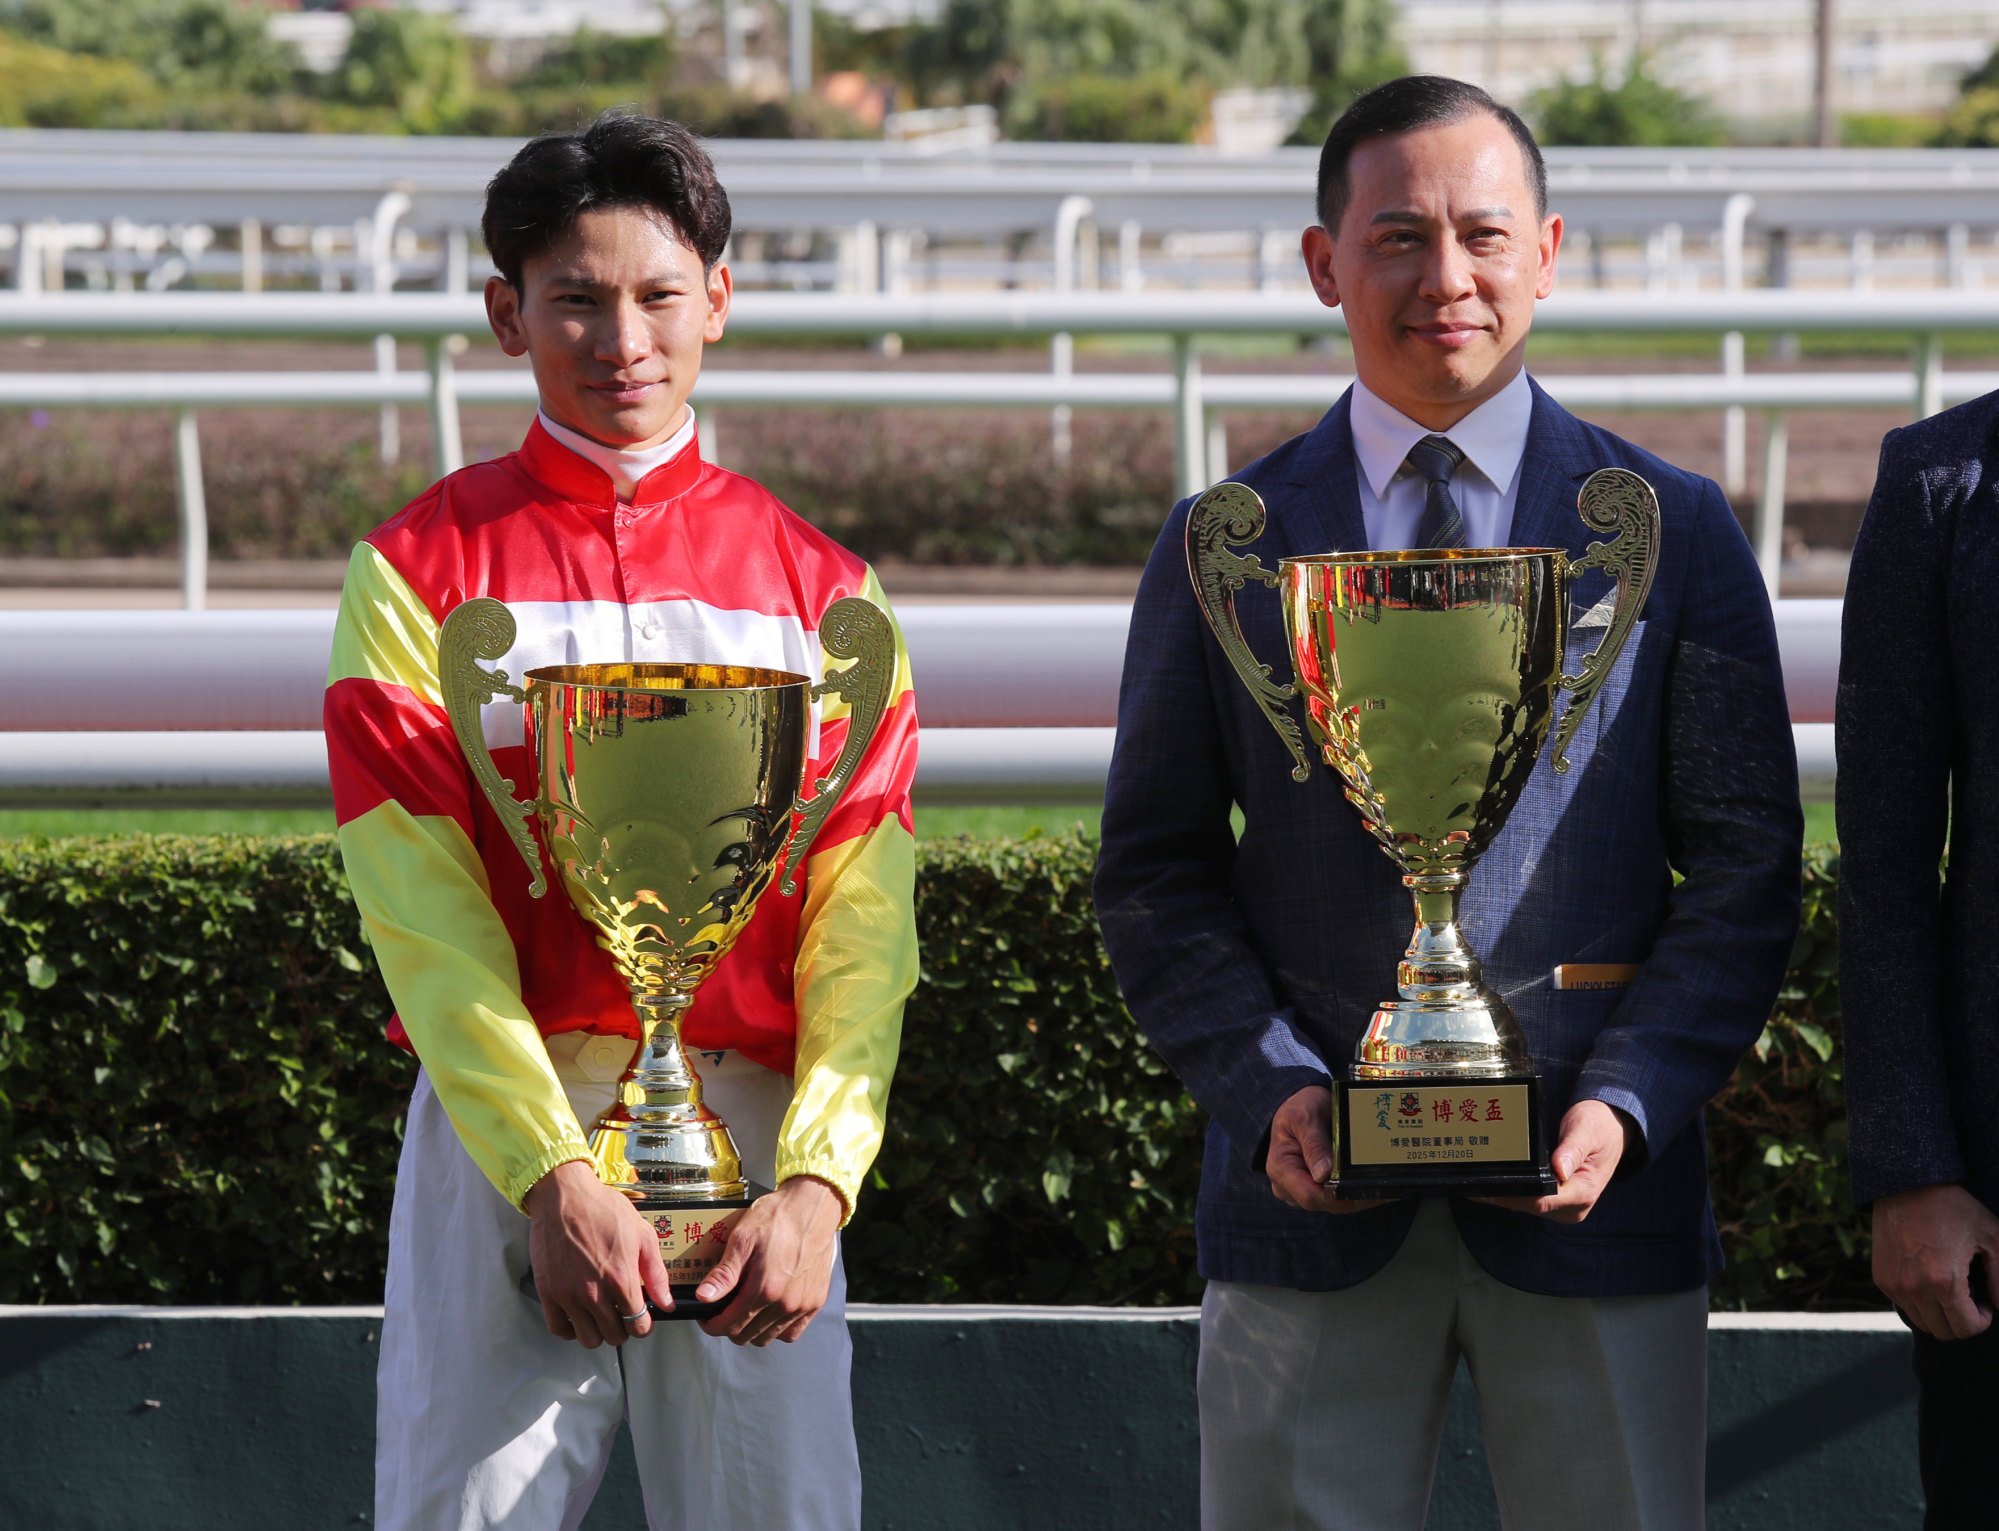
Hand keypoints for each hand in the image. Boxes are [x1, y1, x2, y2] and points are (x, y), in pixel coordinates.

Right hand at [522, 1158, 671, 1347]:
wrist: (563, 1196)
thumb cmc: (603, 1210)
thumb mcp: (641, 1234)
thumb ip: (656, 1273)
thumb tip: (666, 1302)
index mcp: (620, 1278)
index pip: (638, 1325)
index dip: (644, 1325)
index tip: (643, 1318)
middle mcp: (593, 1292)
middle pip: (614, 1336)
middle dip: (623, 1329)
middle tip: (623, 1314)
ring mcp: (568, 1294)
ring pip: (587, 1339)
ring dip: (598, 1332)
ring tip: (601, 1315)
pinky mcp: (547, 1291)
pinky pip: (559, 1329)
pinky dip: (570, 1330)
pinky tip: (579, 1317)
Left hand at [695, 1176, 844, 1346]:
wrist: (813, 1205)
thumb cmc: (777, 1217)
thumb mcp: (743, 1239)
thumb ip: (724, 1273)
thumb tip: (703, 1298)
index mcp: (764, 1289)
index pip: (729, 1325)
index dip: (711, 1324)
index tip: (706, 1316)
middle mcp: (785, 1303)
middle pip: (746, 1335)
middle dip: (728, 1326)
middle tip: (723, 1309)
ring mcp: (802, 1305)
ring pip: (766, 1337)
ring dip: (751, 1329)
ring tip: (745, 1309)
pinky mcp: (816, 1302)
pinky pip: (791, 1333)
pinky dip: (776, 1329)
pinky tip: (769, 1312)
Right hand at [1264, 1085, 1383, 1214]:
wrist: (1303, 1105)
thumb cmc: (1301, 1107)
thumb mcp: (1304, 1117)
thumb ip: (1314, 1144)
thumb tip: (1323, 1175)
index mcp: (1281, 1168)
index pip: (1308, 1195)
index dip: (1335, 1194)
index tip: (1358, 1184)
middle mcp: (1288, 1186)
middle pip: (1325, 1203)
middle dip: (1352, 1195)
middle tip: (1382, 1184)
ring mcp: (1303, 1190)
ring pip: (1335, 1204)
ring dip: (1358, 1196)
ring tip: (1384, 1185)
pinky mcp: (1317, 1189)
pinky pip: (1339, 1198)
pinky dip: (1357, 1192)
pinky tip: (1377, 1185)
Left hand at [1482, 1099, 1633, 1221]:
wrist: (1611, 1129)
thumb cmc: (1598, 1126)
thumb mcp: (1586, 1131)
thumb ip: (1572, 1150)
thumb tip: (1558, 1169)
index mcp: (1583, 1192)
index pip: (1540, 1200)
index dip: (1511, 1194)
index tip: (1486, 1184)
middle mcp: (1574, 1206)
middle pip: (1528, 1205)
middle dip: (1500, 1193)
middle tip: (1470, 1178)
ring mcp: (1564, 1207)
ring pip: (1525, 1204)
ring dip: (1502, 1193)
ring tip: (1475, 1178)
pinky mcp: (1556, 1201)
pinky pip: (1529, 1199)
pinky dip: (1511, 1190)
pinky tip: (1491, 1180)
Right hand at [1872, 1184, 1998, 1340]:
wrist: (1906, 1183)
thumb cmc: (1953, 1207)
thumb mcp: (1992, 1237)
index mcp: (1944, 1282)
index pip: (1966, 1329)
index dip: (1983, 1321)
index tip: (1985, 1303)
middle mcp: (1915, 1289)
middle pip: (1944, 1332)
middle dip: (1962, 1321)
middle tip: (1970, 1298)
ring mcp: (1894, 1284)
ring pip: (1923, 1323)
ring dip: (1940, 1314)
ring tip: (1949, 1290)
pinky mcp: (1881, 1277)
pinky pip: (1904, 1306)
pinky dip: (1920, 1302)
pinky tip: (1929, 1279)